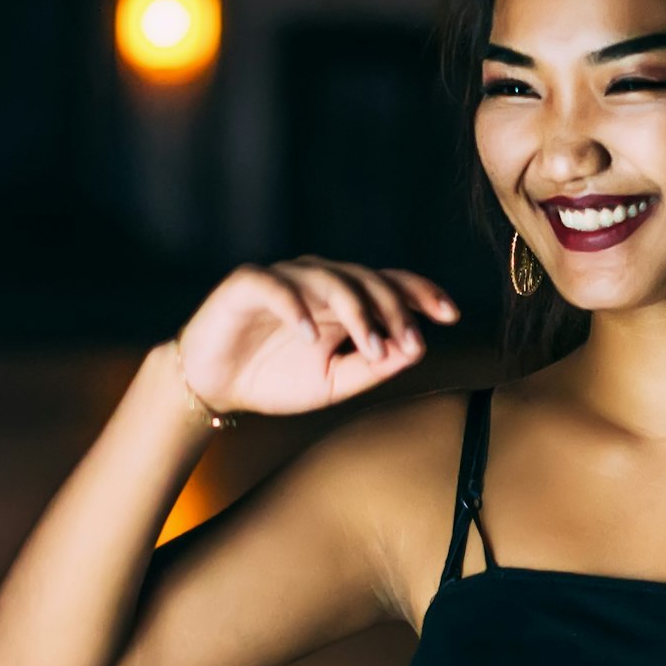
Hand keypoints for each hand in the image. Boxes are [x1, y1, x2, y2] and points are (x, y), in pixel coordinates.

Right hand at [174, 257, 458, 417]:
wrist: (214, 387)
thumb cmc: (274, 379)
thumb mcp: (333, 383)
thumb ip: (372, 367)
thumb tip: (416, 351)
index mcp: (343, 301)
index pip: (389, 284)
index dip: (421, 293)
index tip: (451, 315)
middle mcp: (318, 282)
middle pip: (367, 279)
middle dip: (394, 311)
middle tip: (408, 344)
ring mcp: (284, 279)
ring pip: (329, 278)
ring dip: (356, 312)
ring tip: (371, 346)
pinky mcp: (247, 285)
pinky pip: (276, 287)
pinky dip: (295, 308)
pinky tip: (310, 336)